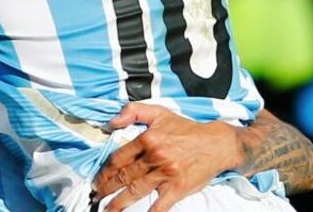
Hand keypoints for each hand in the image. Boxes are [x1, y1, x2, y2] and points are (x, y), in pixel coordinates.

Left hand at [92, 103, 242, 211]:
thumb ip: (133, 111)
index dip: (104, 171)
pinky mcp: (178, 188)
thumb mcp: (158, 112)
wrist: (216, 144)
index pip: (118, 157)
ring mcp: (166, 173)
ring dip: (118, 203)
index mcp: (147, 138)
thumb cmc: (185, 129)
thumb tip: (111, 122)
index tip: (97, 179)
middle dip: (107, 188)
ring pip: (136, 191)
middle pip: (124, 176)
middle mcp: (155, 156)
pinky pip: (160, 205)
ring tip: (107, 210)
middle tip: (96, 196)